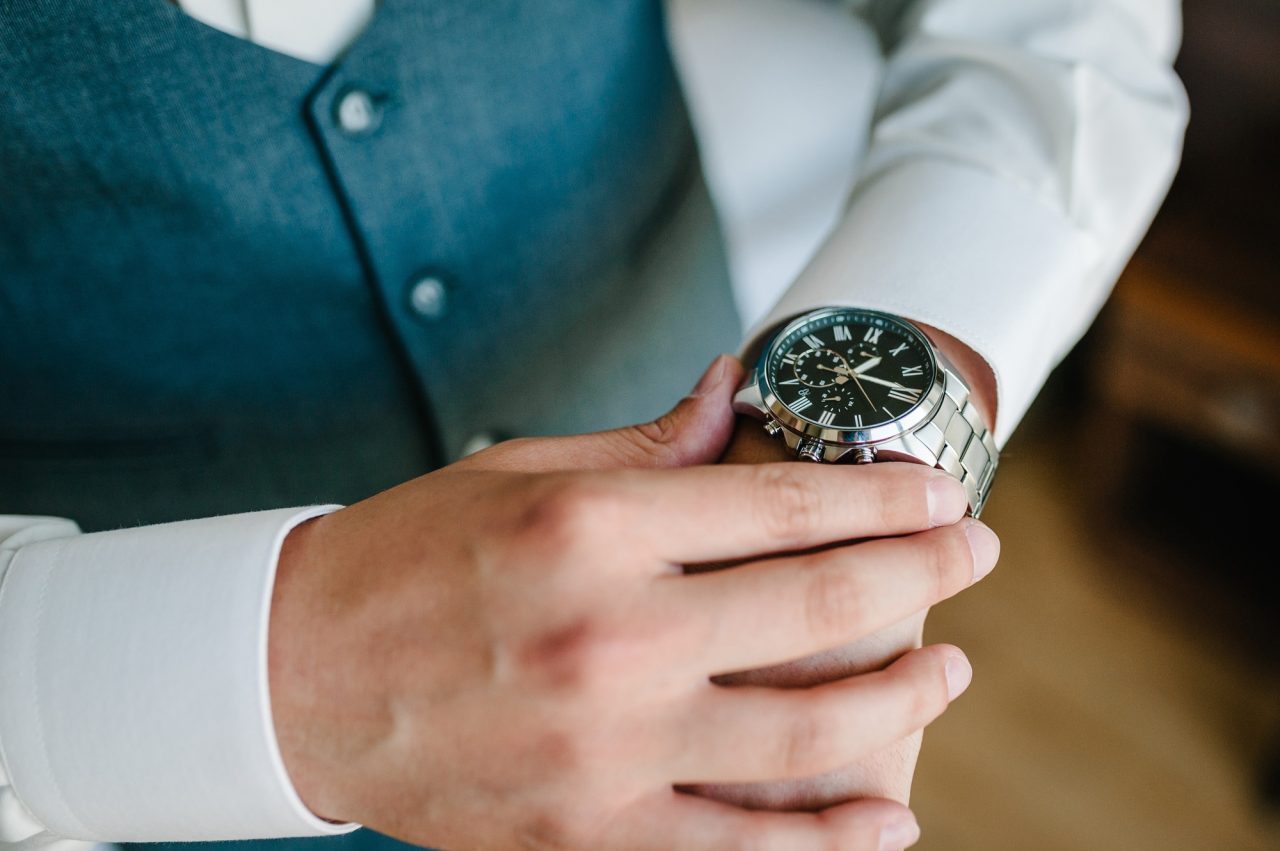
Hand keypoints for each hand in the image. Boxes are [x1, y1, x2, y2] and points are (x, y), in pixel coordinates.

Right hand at [269, 356, 992, 850]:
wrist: (298, 676)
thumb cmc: (411, 557)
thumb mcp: (522, 472)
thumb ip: (647, 444)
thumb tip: (737, 389)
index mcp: (595, 526)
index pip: (786, 503)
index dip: (885, 498)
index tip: (941, 495)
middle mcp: (611, 633)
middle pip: (819, 602)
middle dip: (923, 574)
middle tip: (974, 554)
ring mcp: (605, 747)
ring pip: (806, 730)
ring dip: (902, 697)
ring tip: (949, 668)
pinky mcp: (587, 833)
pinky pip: (740, 847)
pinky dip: (828, 840)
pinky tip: (891, 816)